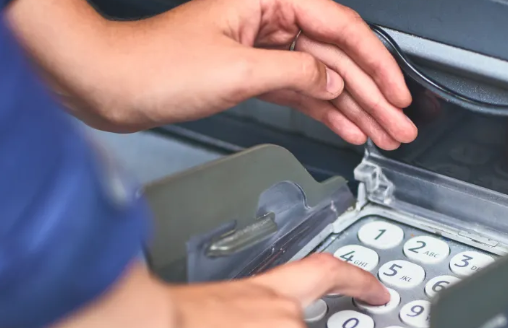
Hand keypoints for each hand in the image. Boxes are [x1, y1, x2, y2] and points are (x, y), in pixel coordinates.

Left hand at [6, 0, 416, 148]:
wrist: (108, 86)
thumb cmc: (153, 66)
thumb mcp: (238, 70)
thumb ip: (296, 74)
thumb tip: (333, 81)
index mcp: (268, 0)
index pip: (341, 29)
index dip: (376, 65)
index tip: (398, 94)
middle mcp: (268, 20)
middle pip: (336, 57)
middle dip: (372, 94)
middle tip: (399, 125)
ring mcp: (260, 49)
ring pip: (321, 78)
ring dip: (354, 109)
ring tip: (383, 134)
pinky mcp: (249, 76)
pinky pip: (299, 94)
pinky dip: (323, 113)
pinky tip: (346, 129)